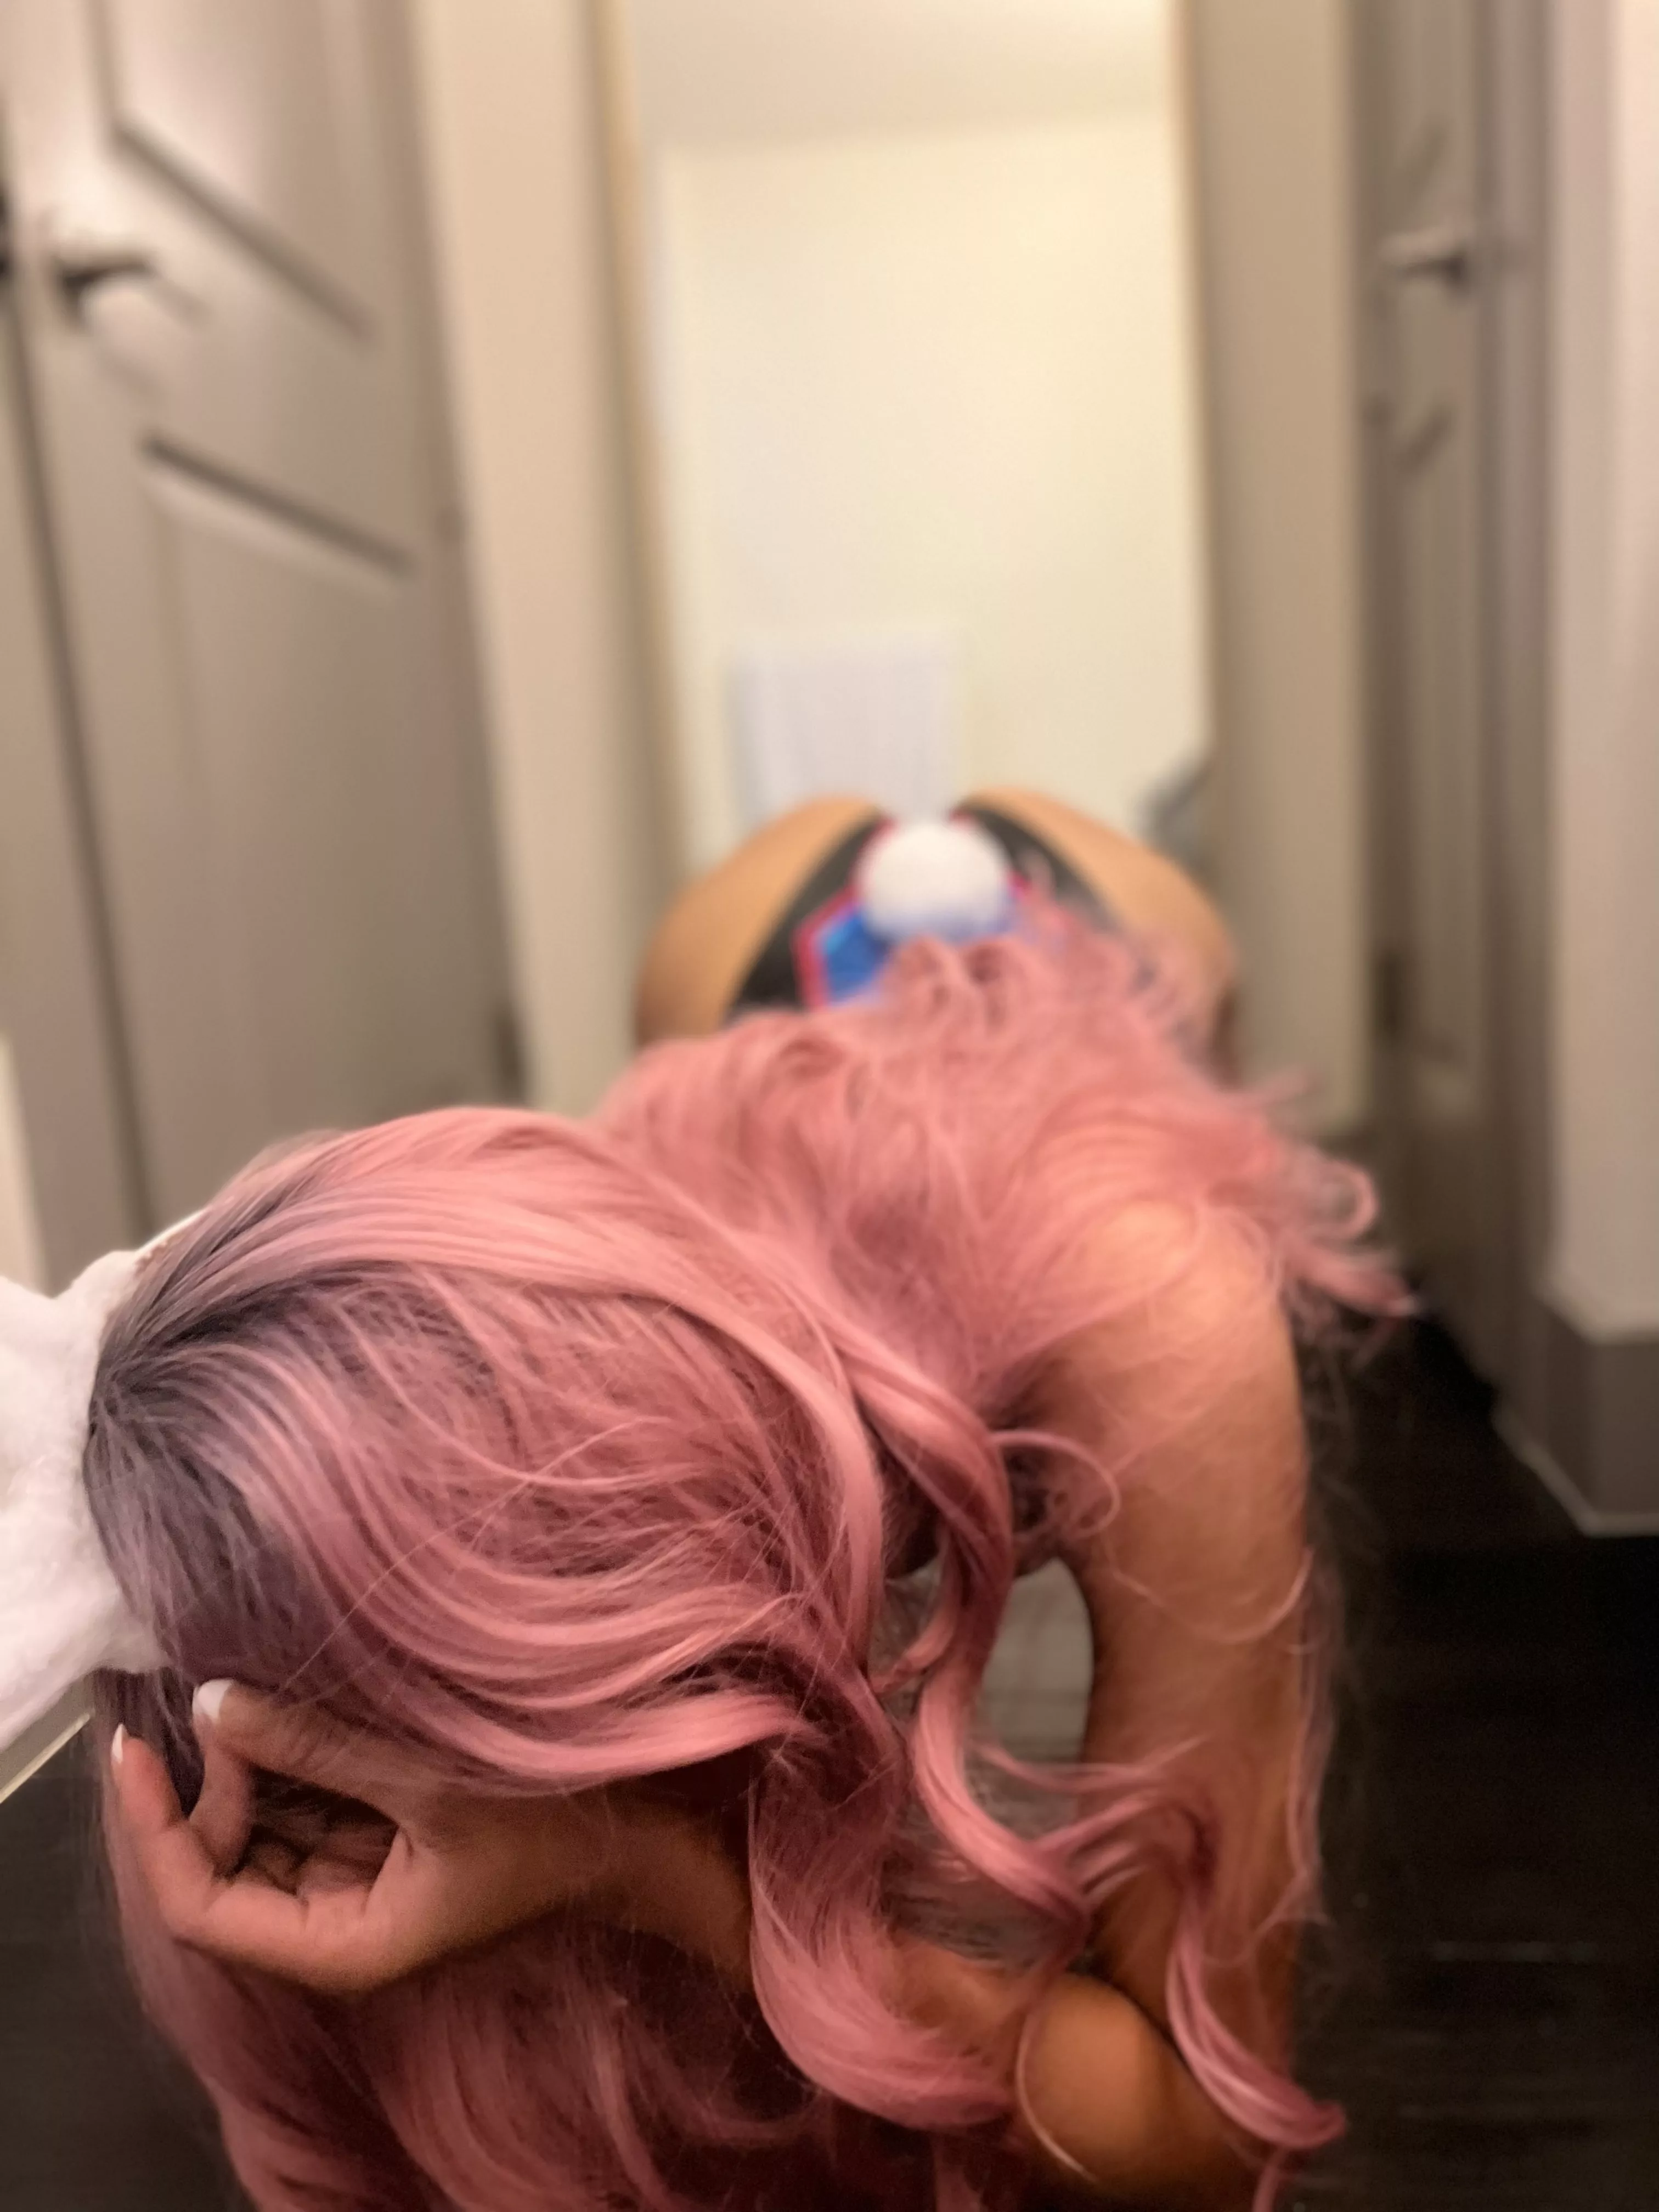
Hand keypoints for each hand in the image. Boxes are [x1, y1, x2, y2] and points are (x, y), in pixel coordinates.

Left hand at [110, 1683, 752, 1996]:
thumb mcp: (432, 1783)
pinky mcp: (386, 1842)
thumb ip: (318, 1748)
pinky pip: (308, 1804)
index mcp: (340, 1948)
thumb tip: (210, 1702)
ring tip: (243, 1684)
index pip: (199, 1906)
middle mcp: (335, 1927)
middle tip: (222, 1693)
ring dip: (247, 1763)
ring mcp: (360, 1883)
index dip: (157, 1829)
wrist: (648, 1838)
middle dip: (209, 1783)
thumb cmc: (553, 1825)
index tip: (136, 1748)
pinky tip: (288, 1700)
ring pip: (264, 1828)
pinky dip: (289, 1758)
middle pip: (224, 1863)